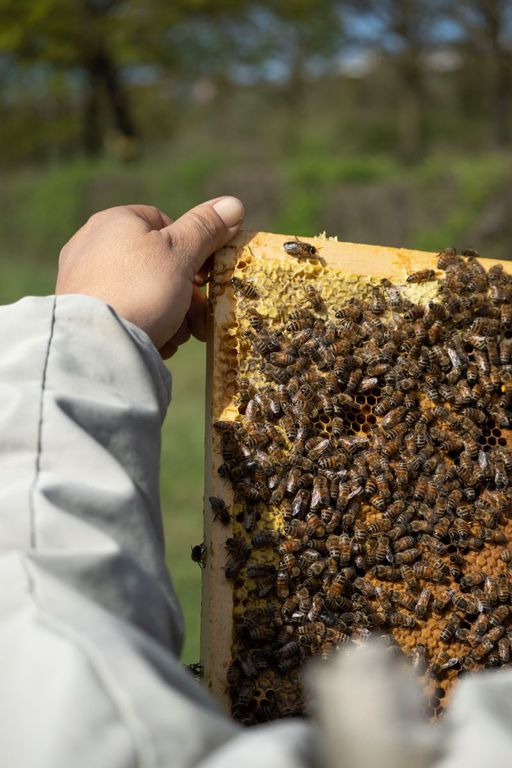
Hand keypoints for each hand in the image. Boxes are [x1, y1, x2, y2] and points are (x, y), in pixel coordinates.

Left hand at [56, 197, 243, 357]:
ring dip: (168, 314)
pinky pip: (122, 312)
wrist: (98, 344)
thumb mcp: (181, 253)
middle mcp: (92, 243)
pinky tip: (154, 341)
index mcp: (115, 221)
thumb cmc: (143, 289)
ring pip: (141, 291)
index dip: (190, 248)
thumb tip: (233, 204)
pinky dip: (143, 325)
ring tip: (175, 335)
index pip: (163, 222)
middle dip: (184, 293)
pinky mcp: (80, 312)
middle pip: (155, 263)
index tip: (203, 277)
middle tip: (197, 318)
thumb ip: (206, 228)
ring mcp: (82, 279)